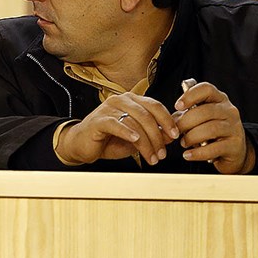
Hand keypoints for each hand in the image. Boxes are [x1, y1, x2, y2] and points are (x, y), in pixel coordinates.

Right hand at [57, 93, 179, 165]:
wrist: (82, 145)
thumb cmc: (108, 140)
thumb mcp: (136, 138)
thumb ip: (153, 134)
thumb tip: (172, 135)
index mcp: (131, 101)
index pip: (155, 105)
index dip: (167, 120)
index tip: (175, 135)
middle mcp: (121, 100)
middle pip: (147, 114)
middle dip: (158, 136)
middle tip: (162, 153)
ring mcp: (108, 108)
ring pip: (134, 122)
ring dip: (146, 142)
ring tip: (151, 157)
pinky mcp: (98, 120)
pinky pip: (117, 124)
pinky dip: (128, 133)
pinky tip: (135, 141)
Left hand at [174, 80, 253, 173]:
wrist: (233, 151)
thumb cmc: (211, 132)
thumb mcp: (199, 119)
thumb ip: (184, 115)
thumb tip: (169, 120)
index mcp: (219, 99)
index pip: (206, 89)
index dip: (190, 95)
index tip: (177, 106)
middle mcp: (229, 111)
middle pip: (205, 111)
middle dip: (185, 122)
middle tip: (176, 132)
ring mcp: (234, 128)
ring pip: (210, 129)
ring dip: (191, 137)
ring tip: (183, 143)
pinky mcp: (234, 146)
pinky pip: (214, 148)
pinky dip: (197, 153)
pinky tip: (188, 155)